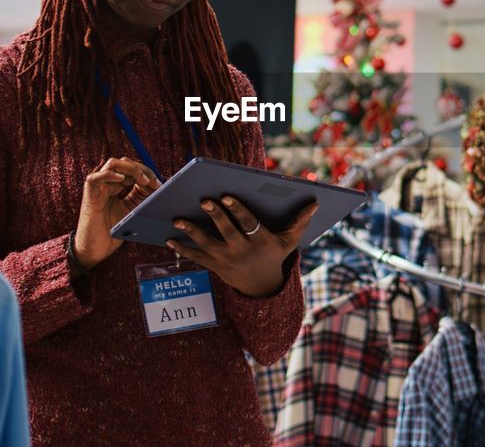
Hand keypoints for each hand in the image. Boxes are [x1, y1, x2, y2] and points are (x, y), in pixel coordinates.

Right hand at [74, 157, 157, 270]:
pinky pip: (96, 177)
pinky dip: (110, 175)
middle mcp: (106, 183)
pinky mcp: (89, 194)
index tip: (160, 185)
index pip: (133, 169)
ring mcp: (97, 187)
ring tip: (143, 181)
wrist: (94, 249)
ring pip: (114, 164)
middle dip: (143, 170)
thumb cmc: (110, 232)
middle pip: (126, 163)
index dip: (148, 173)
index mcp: (116, 186)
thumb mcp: (132, 212)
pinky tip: (123, 180)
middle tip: (155, 183)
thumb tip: (157, 187)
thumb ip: (141, 198)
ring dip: (132, 169)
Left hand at [166, 196, 317, 297]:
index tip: (225, 196)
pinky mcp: (214, 266)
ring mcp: (226, 260)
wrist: (262, 287)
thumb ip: (300, 222)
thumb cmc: (274, 256)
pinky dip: (182, 249)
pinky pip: (196, 257)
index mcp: (260, 241)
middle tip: (203, 200)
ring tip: (178, 219)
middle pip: (227, 231)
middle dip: (215, 216)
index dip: (237, 210)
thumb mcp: (288, 241)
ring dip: (191, 232)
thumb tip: (315, 202)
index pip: (248, 223)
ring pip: (207, 244)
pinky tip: (169, 238)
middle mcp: (242, 251)